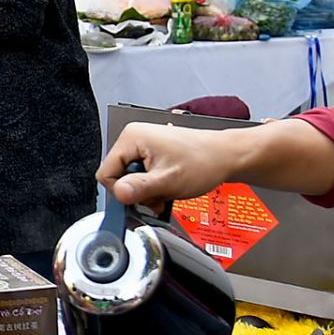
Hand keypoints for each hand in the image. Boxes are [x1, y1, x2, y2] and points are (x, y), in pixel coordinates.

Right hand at [97, 122, 241, 209]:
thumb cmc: (204, 161)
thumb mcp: (169, 180)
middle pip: (119, 177)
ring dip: (148, 192)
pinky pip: (142, 175)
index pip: (106, 173)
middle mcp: (134, 137)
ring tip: (167, 190)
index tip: (142, 197)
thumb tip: (118, 194)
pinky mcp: (152, 152)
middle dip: (138, 193)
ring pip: (131, 179)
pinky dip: (154, 186)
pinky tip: (168, 186)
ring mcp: (143, 144)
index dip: (123, 191)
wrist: (227, 156)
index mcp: (132, 137)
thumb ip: (140, 188)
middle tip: (159, 195)